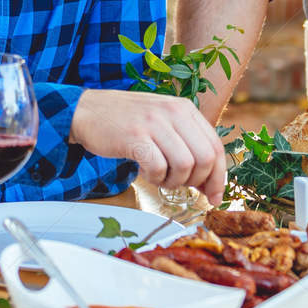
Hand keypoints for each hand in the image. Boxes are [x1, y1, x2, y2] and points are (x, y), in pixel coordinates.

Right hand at [69, 90, 225, 203]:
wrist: (88, 111)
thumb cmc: (128, 123)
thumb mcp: (164, 125)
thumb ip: (187, 147)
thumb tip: (209, 185)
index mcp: (185, 109)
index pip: (216, 146)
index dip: (219, 177)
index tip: (214, 197)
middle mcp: (173, 112)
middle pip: (205, 158)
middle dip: (197, 182)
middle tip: (179, 184)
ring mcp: (154, 123)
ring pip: (185, 165)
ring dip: (174, 181)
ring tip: (159, 177)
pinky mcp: (135, 136)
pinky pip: (158, 167)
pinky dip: (155, 178)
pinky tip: (145, 172)